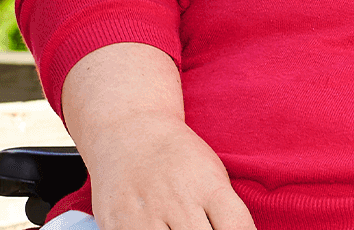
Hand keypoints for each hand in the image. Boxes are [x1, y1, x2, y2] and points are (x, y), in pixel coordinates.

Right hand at [61, 44, 254, 229]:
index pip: (237, 228)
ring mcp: (145, 215)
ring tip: (183, 229)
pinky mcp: (116, 224)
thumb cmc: (180, 159)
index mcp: (209, 188)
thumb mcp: (213, 174)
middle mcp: (179, 202)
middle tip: (206, 229)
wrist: (130, 133)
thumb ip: (226, 210)